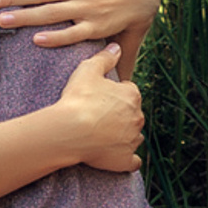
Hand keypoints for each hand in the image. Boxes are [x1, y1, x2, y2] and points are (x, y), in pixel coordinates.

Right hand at [54, 44, 143, 172]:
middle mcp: (137, 118)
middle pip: (132, 114)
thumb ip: (105, 57)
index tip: (101, 98)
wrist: (70, 130)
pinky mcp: (125, 160)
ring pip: (133, 136)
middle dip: (120, 115)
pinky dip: (126, 159)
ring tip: (103, 135)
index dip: (115, 94)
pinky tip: (115, 155)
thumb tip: (116, 46)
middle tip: (99, 116)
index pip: (129, 92)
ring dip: (124, 135)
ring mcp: (132, 140)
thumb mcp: (88, 70)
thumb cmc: (78, 98)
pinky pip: (132, 161)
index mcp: (132, 96)